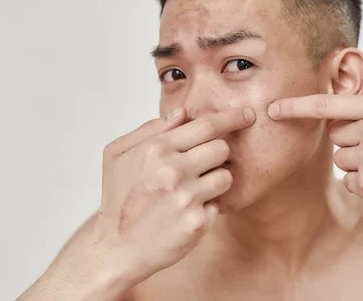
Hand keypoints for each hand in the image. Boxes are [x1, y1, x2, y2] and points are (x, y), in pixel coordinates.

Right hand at [92, 107, 255, 284]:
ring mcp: (186, 198)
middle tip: (200, 166)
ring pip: (226, 177)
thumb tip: (183, 113)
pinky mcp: (196, 223)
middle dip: (216, 154)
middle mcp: (173, 171)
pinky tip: (185, 213)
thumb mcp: (117, 154)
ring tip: (192, 190)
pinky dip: (206, 208)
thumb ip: (149, 129)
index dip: (232, 117)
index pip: (206, 125)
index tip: (248, 115)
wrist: (114, 248)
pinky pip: (218, 205)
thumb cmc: (118, 197)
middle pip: (222, 148)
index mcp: (156, 149)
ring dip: (215, 181)